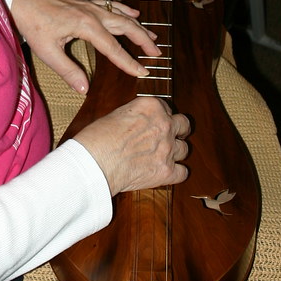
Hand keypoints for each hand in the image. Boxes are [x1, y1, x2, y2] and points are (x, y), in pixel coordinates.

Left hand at [10, 0, 159, 93]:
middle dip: (143, 40)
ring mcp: (90, 6)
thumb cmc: (33, 26)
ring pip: (121, 16)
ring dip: (138, 26)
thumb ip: (68, 71)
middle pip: (126, 27)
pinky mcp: (85, 3)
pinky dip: (125, 10)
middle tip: (157, 54)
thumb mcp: (48, 52)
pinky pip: (111, 6)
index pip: (113, 48)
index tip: (143, 72)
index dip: (129, 61)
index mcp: (86, 26)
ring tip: (153, 36)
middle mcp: (93, 13)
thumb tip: (85, 90)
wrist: (22, 1)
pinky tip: (134, 14)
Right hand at [74, 96, 190, 194]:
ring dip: (175, 152)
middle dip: (179, 130)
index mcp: (151, 106)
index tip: (156, 123)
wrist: (95, 161)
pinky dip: (176, 173)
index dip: (161, 117)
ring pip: (185, 149)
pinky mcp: (166, 171)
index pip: (166, 108)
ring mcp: (167, 148)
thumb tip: (138, 126)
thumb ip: (134, 117)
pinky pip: (183, 172)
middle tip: (171, 136)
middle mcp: (164, 125)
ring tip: (164, 156)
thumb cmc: (97, 137)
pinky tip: (167, 172)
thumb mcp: (115, 115)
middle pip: (184, 125)